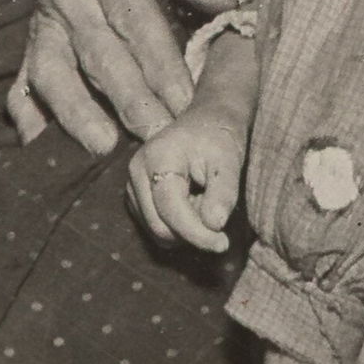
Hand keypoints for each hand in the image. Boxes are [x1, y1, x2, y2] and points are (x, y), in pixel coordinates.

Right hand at [7, 0, 234, 154]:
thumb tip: (226, 6)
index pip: (134, 16)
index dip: (160, 62)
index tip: (186, 100)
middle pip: (97, 51)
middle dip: (130, 100)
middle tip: (161, 139)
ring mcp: (43, 15)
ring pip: (54, 70)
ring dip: (77, 113)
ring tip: (105, 148)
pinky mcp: (34, 35)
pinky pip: (24, 77)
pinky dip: (28, 111)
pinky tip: (39, 142)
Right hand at [128, 102, 245, 252]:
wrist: (208, 120)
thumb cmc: (220, 137)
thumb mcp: (229, 160)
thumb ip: (223, 193)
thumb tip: (215, 226)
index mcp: (156, 157)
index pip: (170, 210)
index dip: (198, 233)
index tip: (224, 244)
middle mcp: (136, 172)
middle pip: (160, 227)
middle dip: (193, 231)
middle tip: (217, 212)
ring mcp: (133, 186)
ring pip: (158, 232)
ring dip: (186, 228)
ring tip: (204, 199)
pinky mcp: (137, 198)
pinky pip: (158, 228)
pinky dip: (179, 225)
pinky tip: (193, 202)